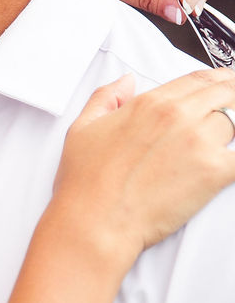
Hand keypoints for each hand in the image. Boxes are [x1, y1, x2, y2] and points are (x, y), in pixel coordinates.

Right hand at [52, 69, 234, 266]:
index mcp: (151, 104)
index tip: (225, 84)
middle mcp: (178, 117)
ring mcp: (198, 143)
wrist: (96, 222)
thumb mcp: (82, 128)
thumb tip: (126, 82)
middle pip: (226, 95)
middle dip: (233, 98)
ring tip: (221, 146)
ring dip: (232, 133)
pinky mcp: (214, 172)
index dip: (218, 79)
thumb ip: (106, 97)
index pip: (199, 80)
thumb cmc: (86, 184)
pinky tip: (228, 166)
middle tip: (233, 108)